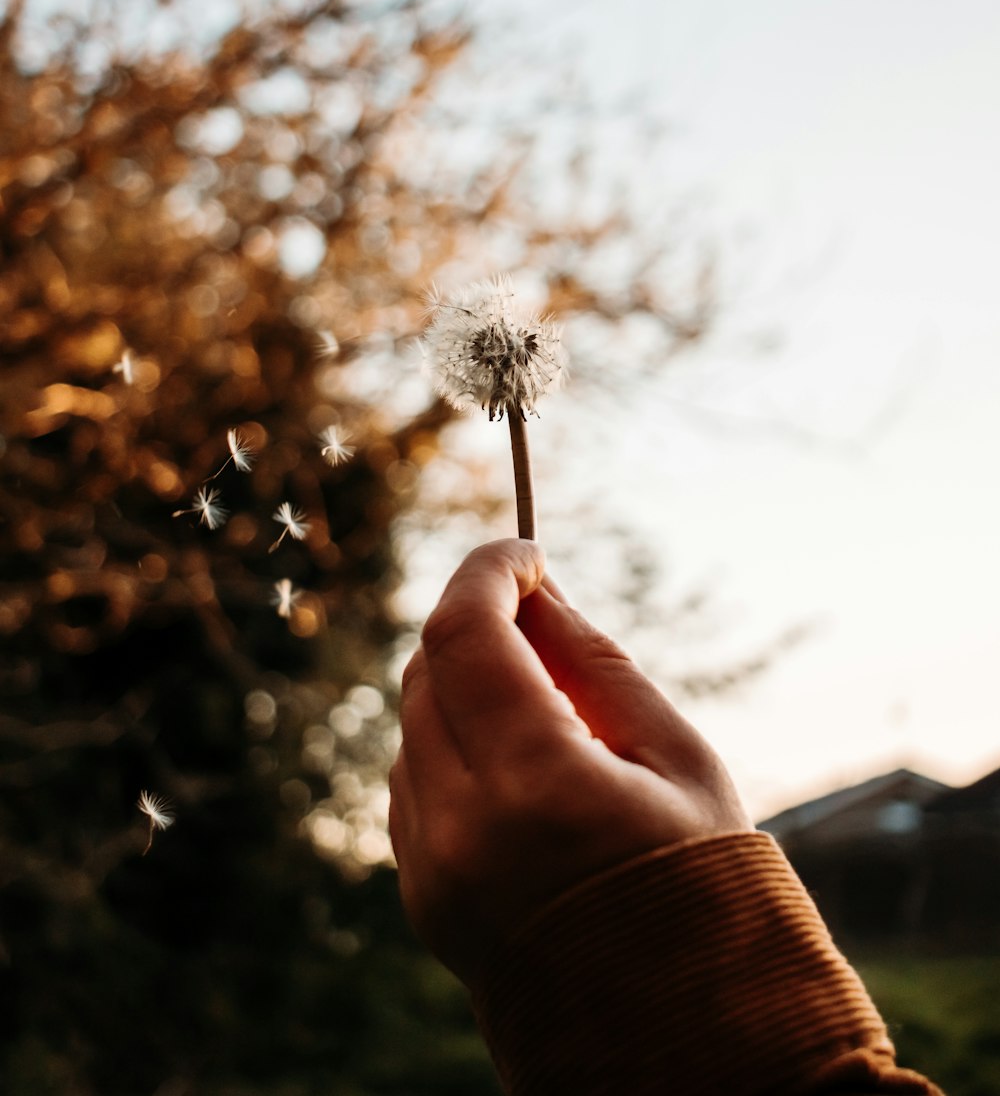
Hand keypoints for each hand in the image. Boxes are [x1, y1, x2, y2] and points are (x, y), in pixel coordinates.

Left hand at [388, 539, 752, 986]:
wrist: (683, 1049)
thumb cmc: (709, 892)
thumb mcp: (677, 760)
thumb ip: (596, 663)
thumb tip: (538, 589)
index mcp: (537, 786)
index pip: (467, 633)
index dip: (488, 572)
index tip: (525, 551)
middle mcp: (461, 827)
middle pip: (427, 669)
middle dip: (478, 625)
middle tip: (544, 622)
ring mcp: (430, 868)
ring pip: (413, 722)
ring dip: (465, 685)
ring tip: (551, 714)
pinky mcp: (421, 895)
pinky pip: (412, 780)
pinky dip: (453, 744)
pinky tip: (520, 767)